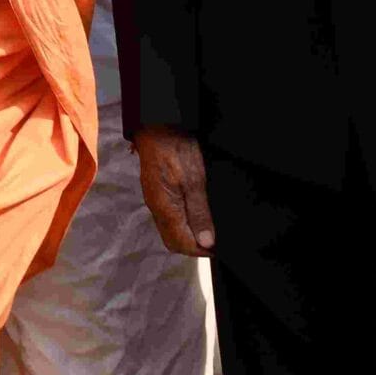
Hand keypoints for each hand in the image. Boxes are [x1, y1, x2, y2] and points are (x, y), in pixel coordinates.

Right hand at [135, 128, 215, 256]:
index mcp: (164, 208)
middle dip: (194, 245)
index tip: (219, 246)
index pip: (181, 243)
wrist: (158, 125)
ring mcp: (155, 200)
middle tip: (216, 238)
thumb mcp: (194, 180)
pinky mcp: (158, 192)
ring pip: (171, 230)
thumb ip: (199, 212)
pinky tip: (196, 213)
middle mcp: (156, 208)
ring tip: (210, 226)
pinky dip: (183, 222)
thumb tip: (207, 241)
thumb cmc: (175, 149)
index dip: (201, 250)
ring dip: (189, 233)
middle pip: (173, 241)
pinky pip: (169, 217)